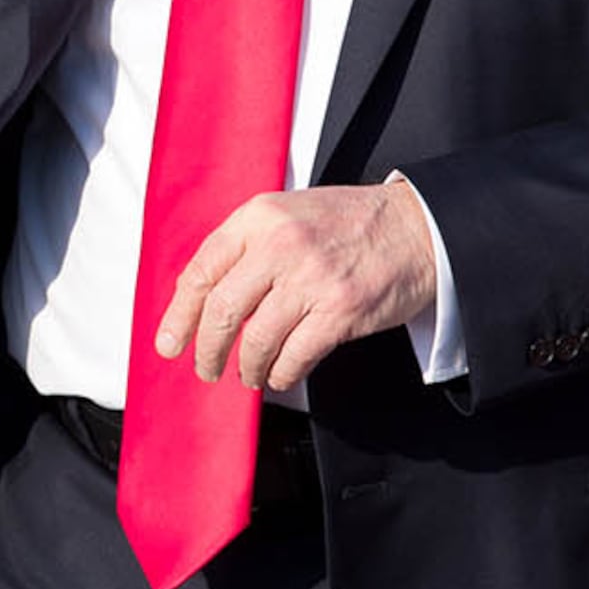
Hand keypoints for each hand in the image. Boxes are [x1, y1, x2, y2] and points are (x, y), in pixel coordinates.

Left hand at [152, 179, 439, 395]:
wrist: (418, 227)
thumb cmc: (351, 224)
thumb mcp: (290, 213)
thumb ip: (248, 246)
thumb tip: (205, 300)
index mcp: (260, 217)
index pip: (202, 270)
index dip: (180, 315)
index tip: (170, 343)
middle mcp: (281, 244)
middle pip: (222, 311)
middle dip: (207, 350)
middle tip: (206, 368)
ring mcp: (312, 278)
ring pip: (256, 341)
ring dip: (248, 368)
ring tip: (250, 375)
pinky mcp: (341, 310)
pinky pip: (294, 357)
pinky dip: (281, 374)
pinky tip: (282, 374)